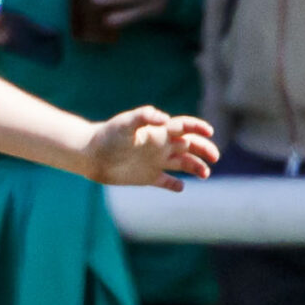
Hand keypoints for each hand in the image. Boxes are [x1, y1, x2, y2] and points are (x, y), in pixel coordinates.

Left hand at [83, 106, 219, 192]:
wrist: (90, 154)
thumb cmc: (108, 136)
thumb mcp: (125, 123)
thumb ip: (144, 117)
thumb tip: (164, 119)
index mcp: (159, 132)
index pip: (184, 127)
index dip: (198, 127)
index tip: (209, 132)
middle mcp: (160, 146)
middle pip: (190, 145)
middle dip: (204, 149)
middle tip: (214, 157)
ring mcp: (155, 162)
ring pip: (183, 163)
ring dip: (196, 167)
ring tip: (205, 174)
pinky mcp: (147, 177)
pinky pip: (166, 182)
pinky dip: (174, 185)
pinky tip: (180, 187)